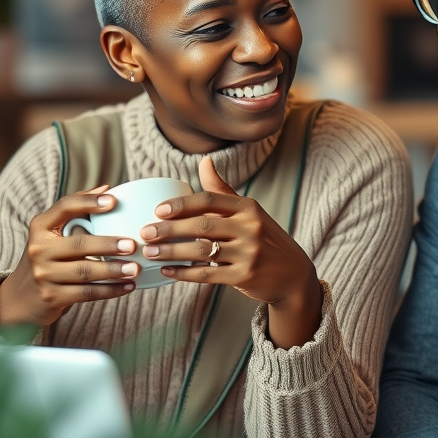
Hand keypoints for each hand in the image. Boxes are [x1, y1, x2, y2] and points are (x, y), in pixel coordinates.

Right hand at [0, 186, 138, 328]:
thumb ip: (76, 211)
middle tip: (133, 245)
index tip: (113, 200)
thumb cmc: (48, 257)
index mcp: (41, 227)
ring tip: (135, 269)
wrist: (22, 297)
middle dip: (108, 245)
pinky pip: (87, 293)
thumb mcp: (53, 233)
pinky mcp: (52, 297)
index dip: (88, 202)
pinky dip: (110, 291)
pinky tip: (128, 287)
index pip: (65, 207)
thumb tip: (107, 189)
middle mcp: (39, 249)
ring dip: (113, 271)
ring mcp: (44, 274)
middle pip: (79, 244)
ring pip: (85, 272)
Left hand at [139, 158, 321, 347]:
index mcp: (249, 208)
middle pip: (202, 226)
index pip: (210, 200)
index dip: (182, 205)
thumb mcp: (249, 212)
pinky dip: (184, 274)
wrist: (293, 274)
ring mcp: (249, 254)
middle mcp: (250, 229)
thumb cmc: (263, 239)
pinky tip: (167, 272)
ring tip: (149, 252)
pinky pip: (207, 275)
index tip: (158, 210)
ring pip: (201, 251)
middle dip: (169, 229)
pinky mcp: (245, 277)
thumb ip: (223, 191)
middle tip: (144, 233)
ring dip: (171, 252)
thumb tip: (205, 161)